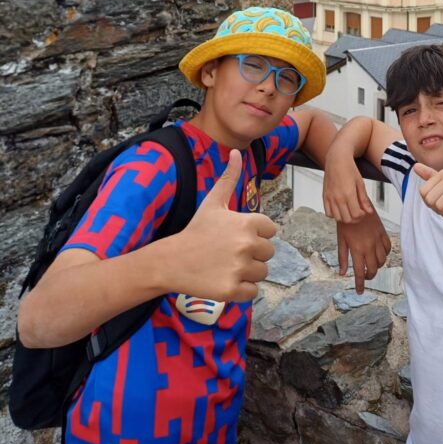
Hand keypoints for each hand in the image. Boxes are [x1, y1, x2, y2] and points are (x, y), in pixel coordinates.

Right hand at [171, 150, 276, 301]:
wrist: (171, 260)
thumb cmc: (196, 230)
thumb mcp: (213, 202)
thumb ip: (229, 177)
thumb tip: (236, 151)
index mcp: (248, 223)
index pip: (271, 230)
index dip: (256, 233)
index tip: (237, 235)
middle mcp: (247, 245)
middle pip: (269, 252)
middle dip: (253, 253)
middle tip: (230, 252)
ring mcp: (240, 269)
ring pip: (262, 272)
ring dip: (249, 272)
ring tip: (227, 265)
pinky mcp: (232, 290)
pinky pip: (252, 292)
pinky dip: (242, 289)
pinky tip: (225, 279)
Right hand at [323, 146, 373, 223]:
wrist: (337, 159)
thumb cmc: (350, 169)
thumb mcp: (360, 183)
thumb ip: (364, 199)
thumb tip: (369, 212)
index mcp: (349, 194)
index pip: (356, 214)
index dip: (362, 215)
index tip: (364, 211)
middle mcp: (338, 198)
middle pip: (347, 219)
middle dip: (355, 219)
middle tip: (358, 212)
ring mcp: (330, 198)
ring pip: (337, 218)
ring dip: (345, 218)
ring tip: (350, 211)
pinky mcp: (325, 197)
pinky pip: (328, 213)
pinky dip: (334, 215)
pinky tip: (340, 208)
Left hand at [337, 212, 391, 293]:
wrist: (355, 204)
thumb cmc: (346, 222)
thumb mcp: (341, 240)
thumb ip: (343, 258)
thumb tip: (342, 273)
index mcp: (357, 249)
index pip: (360, 273)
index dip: (360, 284)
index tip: (359, 291)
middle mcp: (369, 247)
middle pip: (373, 269)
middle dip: (369, 276)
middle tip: (365, 277)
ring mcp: (377, 240)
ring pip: (382, 261)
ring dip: (377, 266)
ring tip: (371, 265)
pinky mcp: (383, 233)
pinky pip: (388, 248)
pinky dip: (385, 254)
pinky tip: (379, 254)